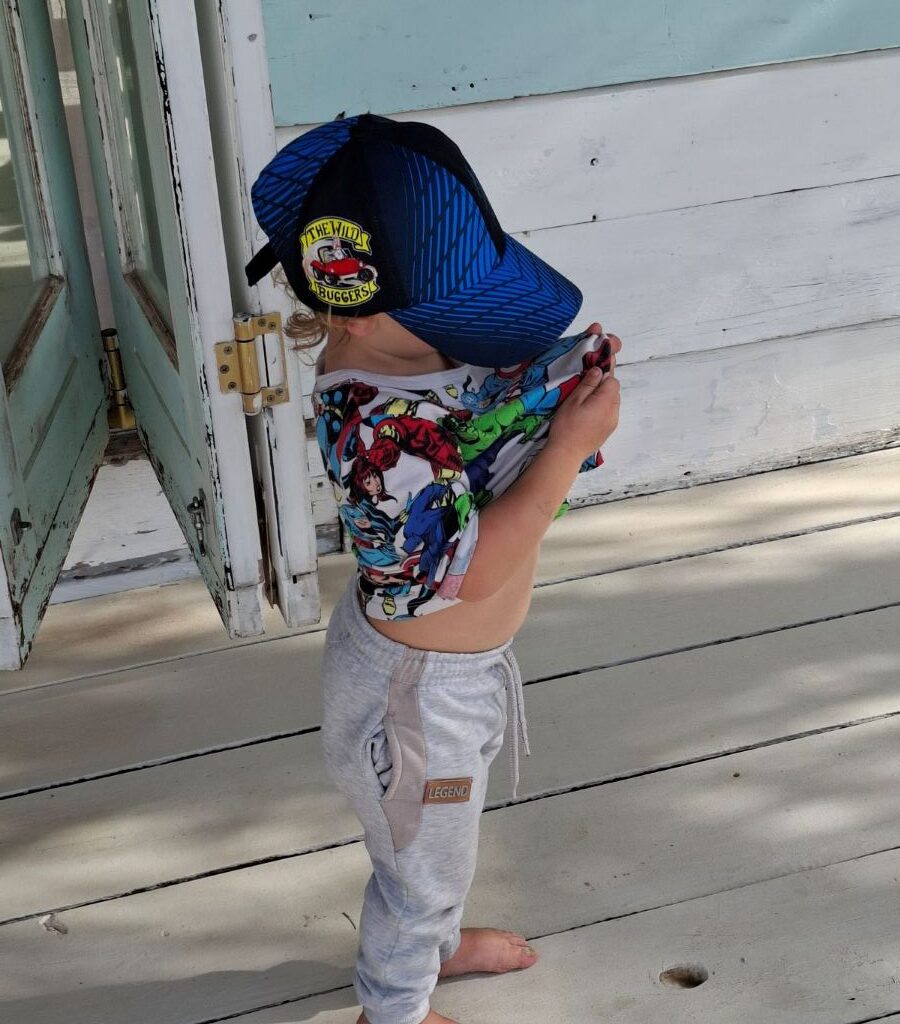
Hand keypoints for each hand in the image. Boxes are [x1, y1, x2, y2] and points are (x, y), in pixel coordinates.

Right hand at [548, 322, 621, 460]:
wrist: (567, 453)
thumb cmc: (567, 425)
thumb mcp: (574, 400)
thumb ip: (588, 383)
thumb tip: (599, 370)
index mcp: (606, 400)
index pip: (612, 379)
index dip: (603, 374)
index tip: (591, 373)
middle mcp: (614, 411)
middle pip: (614, 390)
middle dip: (602, 386)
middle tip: (584, 387)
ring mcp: (613, 422)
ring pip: (612, 402)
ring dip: (602, 398)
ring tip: (584, 403)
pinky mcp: (608, 430)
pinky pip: (609, 413)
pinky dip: (601, 409)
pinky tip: (587, 414)